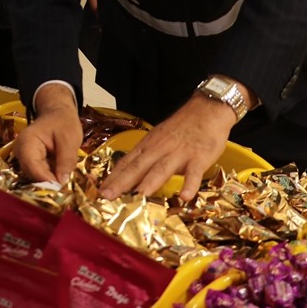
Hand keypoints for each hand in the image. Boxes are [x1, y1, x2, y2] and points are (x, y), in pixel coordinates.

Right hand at [15, 85, 81, 184]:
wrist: (58, 114)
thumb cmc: (63, 122)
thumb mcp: (70, 138)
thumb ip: (66, 159)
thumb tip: (62, 182)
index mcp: (27, 143)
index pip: (32, 167)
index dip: (46, 180)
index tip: (62, 190)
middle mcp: (22, 154)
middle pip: (33, 176)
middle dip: (50, 185)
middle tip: (68, 193)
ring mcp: (26, 160)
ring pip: (37, 179)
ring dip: (52, 184)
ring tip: (68, 190)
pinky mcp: (33, 165)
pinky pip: (41, 177)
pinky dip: (53, 180)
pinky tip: (65, 183)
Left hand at [99, 94, 236, 200]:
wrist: (206, 109)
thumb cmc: (181, 127)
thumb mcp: (158, 138)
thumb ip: (146, 156)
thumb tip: (128, 174)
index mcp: (148, 146)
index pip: (127, 163)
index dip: (113, 177)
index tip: (100, 191)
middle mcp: (159, 149)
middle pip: (138, 167)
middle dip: (122, 182)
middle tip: (107, 197)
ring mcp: (179, 153)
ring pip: (162, 169)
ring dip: (149, 183)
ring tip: (139, 198)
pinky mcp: (199, 157)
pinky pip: (194, 172)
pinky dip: (190, 184)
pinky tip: (185, 196)